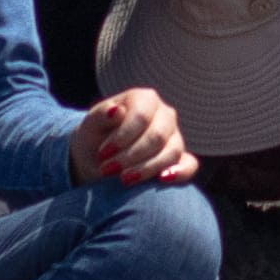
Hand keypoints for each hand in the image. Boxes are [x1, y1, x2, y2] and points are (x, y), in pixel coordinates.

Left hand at [76, 90, 200, 187]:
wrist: (100, 159)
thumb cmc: (95, 137)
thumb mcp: (90, 125)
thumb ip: (100, 116)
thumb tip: (116, 110)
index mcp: (145, 99)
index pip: (142, 116)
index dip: (123, 137)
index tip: (103, 153)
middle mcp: (165, 114)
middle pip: (157, 136)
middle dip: (131, 156)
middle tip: (107, 170)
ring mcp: (175, 136)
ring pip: (171, 152)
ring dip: (146, 168)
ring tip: (124, 179)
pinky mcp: (180, 158)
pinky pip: (189, 165)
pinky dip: (180, 172)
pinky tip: (164, 179)